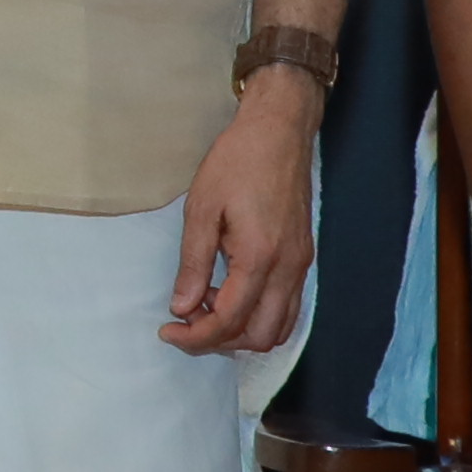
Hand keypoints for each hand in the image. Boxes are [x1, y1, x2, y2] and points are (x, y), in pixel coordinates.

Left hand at [160, 79, 325, 358]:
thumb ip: (193, 263)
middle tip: (187, 321)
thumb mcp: (202, 208)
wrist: (279, 131)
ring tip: (207, 307)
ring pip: (279, 327)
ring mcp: (301, 265)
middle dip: (220, 340)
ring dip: (242, 331)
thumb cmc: (237, 162)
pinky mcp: (303, 258)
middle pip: (260, 336)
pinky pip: (287, 306)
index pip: (229, 321)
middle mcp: (288, 269)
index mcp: (260, 257)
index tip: (168, 331)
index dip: (196, 337)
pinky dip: (259, 315)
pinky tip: (230, 293)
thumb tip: (181, 307)